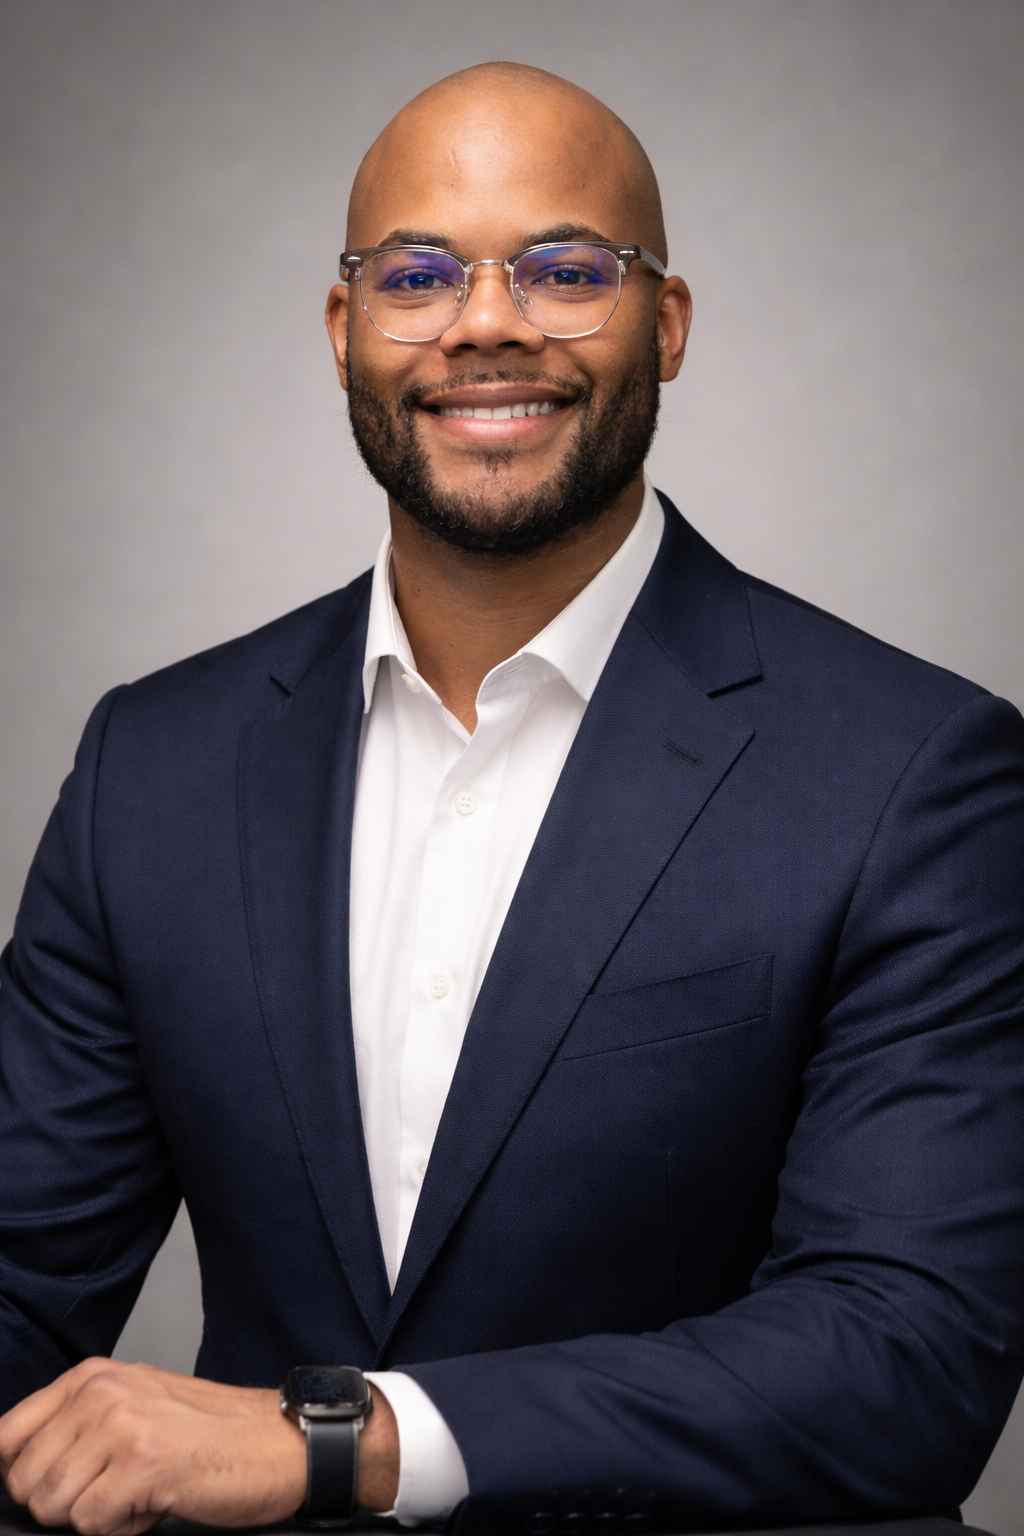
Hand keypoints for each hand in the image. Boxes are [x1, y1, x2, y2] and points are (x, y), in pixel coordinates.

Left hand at [0, 1358, 398, 1533]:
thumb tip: (13, 1473)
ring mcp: (121, 1423)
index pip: (6, 1438)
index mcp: (91, 1376)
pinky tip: (158, 1501)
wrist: (278, 1441)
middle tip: (117, 1489)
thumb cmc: (210, 1434)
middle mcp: (100, 1391)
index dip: (22, 1478)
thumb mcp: (133, 1409)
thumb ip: (75, 1427)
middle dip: (65, 1503)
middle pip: (25, 1481)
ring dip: (97, 1516)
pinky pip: (90, 1524)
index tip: (60, 1489)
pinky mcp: (143, 1462)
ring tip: (142, 1491)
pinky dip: (124, 1527)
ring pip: (53, 1506)